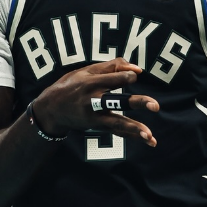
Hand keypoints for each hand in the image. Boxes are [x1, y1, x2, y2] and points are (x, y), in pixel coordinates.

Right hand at [32, 58, 159, 146]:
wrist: (51, 109)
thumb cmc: (72, 84)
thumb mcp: (88, 70)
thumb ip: (113, 66)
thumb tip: (138, 69)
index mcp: (91, 83)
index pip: (116, 78)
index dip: (128, 76)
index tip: (133, 76)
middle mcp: (93, 101)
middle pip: (118, 101)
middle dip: (137, 103)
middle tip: (155, 106)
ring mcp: (95, 117)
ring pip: (117, 123)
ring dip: (134, 129)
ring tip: (149, 135)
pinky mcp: (98, 126)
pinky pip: (118, 132)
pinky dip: (134, 136)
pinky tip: (151, 141)